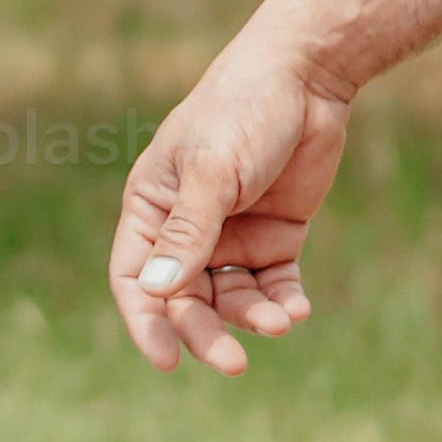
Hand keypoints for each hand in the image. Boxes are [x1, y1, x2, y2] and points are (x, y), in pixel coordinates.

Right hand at [108, 38, 352, 376]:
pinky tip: (296, 311)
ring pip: (231, 299)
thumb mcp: (211, 173)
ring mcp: (232, 236)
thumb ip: (188, 233)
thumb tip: (157, 292)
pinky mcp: (275, 238)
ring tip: (280, 322)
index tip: (169, 360)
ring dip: (251, 317)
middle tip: (233, 363)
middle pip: (185, 300)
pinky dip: (282, 302)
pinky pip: (273, 285)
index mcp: (151, 209)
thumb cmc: (241, 112)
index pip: (136, 280)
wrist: (305, 78)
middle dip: (206, 332)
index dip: (147, 323)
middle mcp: (186, 230)